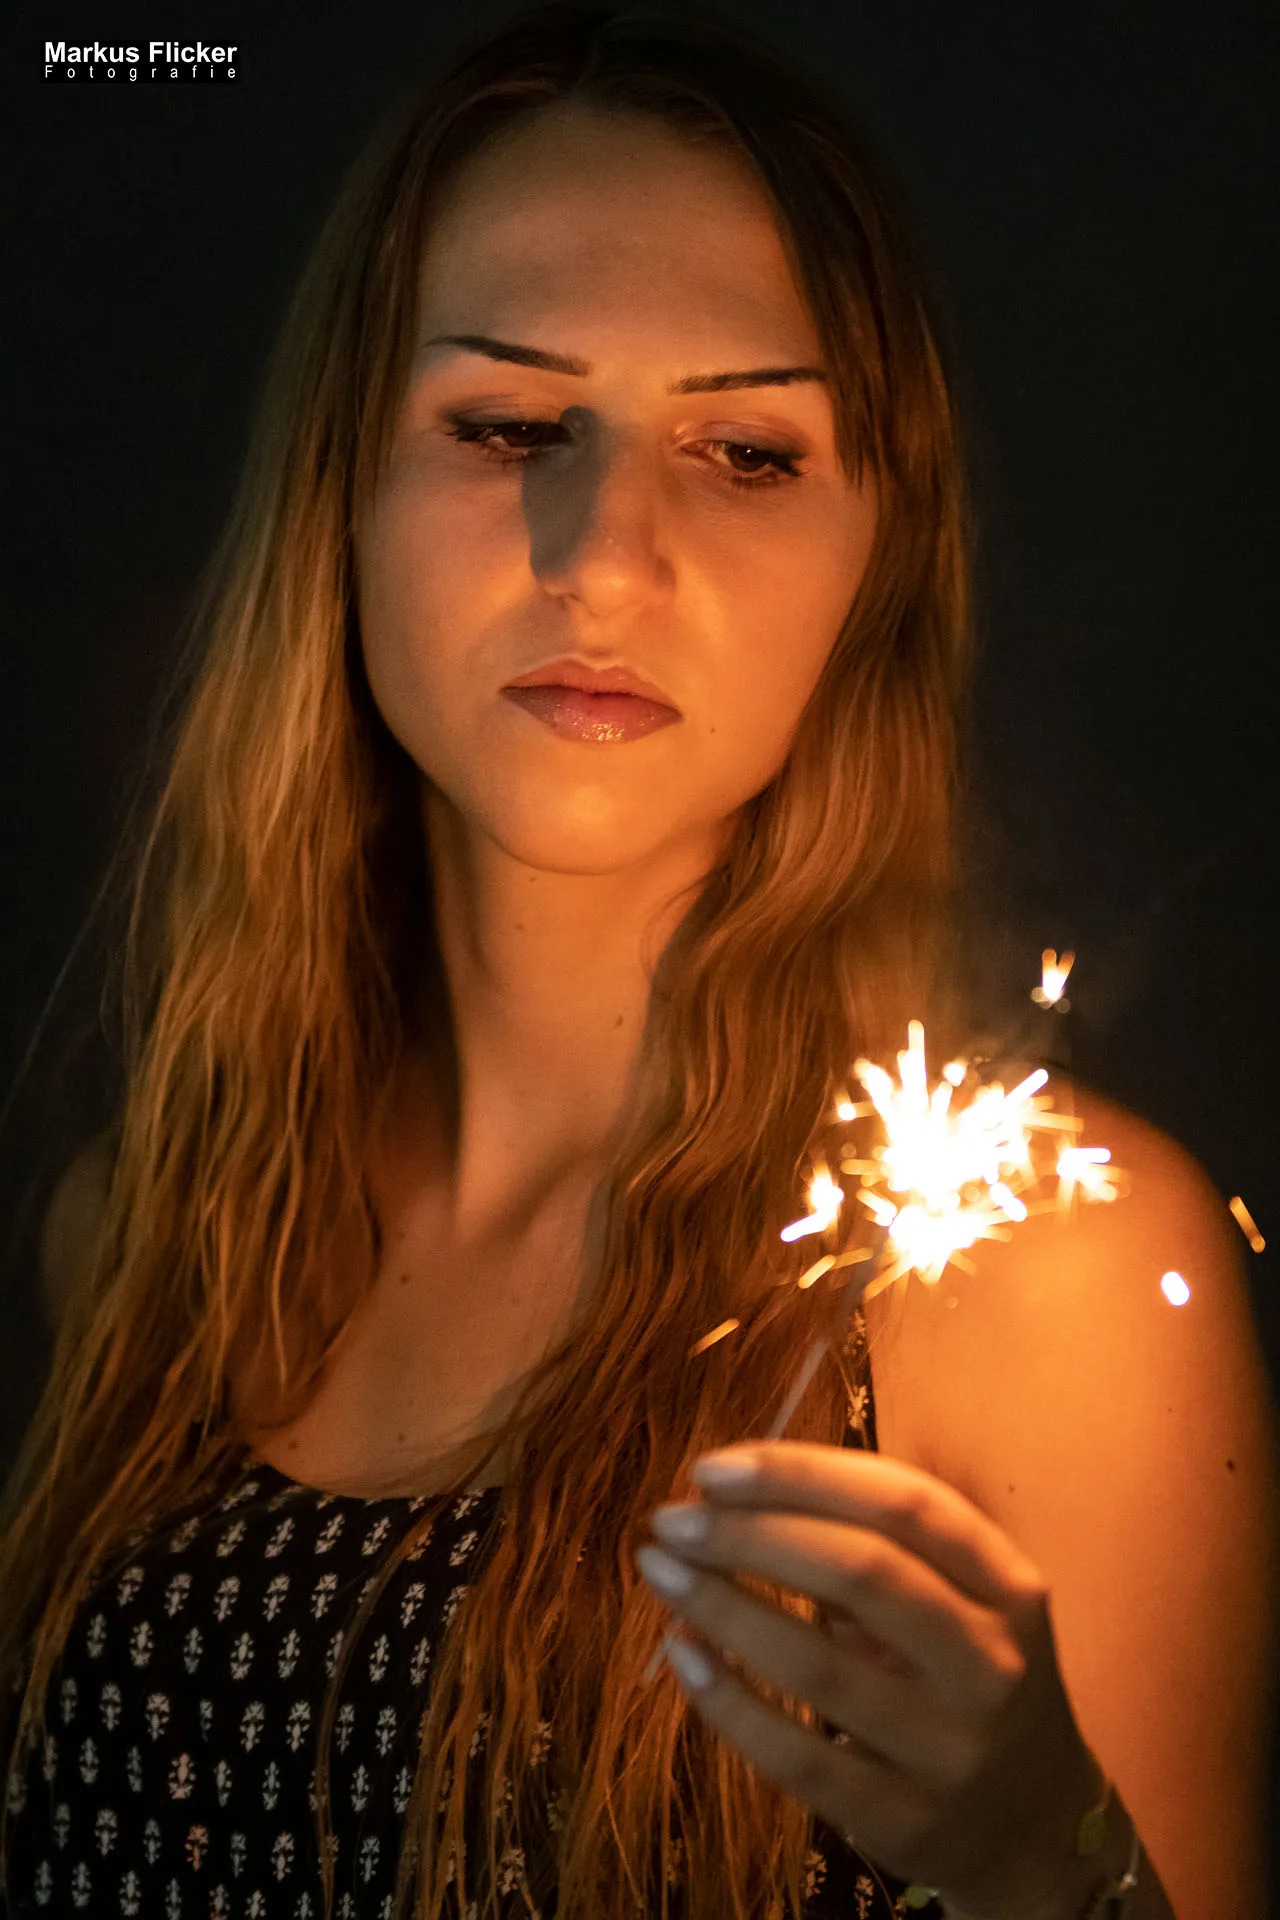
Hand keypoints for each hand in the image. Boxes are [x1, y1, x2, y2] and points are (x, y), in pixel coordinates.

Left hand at [636, 1441, 1101, 1919]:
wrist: (1041, 1832)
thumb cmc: (971, 1680)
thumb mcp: (967, 1602)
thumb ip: (881, 1547)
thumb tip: (735, 1496)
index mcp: (1009, 1585)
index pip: (904, 1503)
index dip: (801, 1475)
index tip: (712, 1468)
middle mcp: (990, 1663)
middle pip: (861, 1571)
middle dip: (749, 1534)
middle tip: (672, 1518)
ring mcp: (950, 1749)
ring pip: (819, 1665)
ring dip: (721, 1606)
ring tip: (660, 1569)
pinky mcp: (904, 1821)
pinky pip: (798, 1756)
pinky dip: (729, 1702)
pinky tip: (682, 1656)